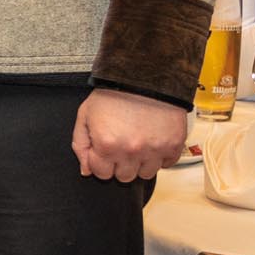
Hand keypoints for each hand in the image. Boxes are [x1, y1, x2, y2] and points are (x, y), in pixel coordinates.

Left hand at [72, 87, 187, 181]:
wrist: (145, 77)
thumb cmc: (114, 94)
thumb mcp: (85, 115)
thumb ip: (81, 145)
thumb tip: (86, 170)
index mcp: (107, 145)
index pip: (102, 174)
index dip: (101, 163)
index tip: (105, 151)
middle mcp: (131, 151)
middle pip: (124, 177)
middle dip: (120, 164)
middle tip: (121, 146)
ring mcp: (154, 150)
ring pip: (145, 174)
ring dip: (141, 162)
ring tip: (138, 142)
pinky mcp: (173, 145)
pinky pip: (167, 164)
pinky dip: (160, 156)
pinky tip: (153, 141)